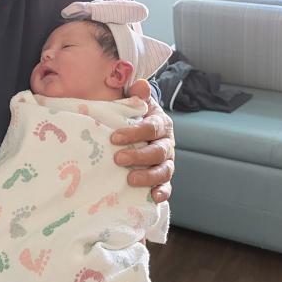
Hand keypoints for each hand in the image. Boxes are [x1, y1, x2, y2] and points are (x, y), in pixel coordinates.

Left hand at [111, 79, 174, 202]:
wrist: (141, 133)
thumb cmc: (133, 119)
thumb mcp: (134, 104)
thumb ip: (136, 95)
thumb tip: (140, 84)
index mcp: (160, 124)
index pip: (152, 127)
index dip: (135, 132)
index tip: (114, 137)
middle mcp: (167, 144)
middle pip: (158, 151)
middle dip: (139, 155)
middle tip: (118, 158)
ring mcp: (167, 162)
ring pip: (164, 171)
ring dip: (149, 176)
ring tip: (130, 179)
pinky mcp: (163, 179)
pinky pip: (167, 187)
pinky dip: (162, 192)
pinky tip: (153, 197)